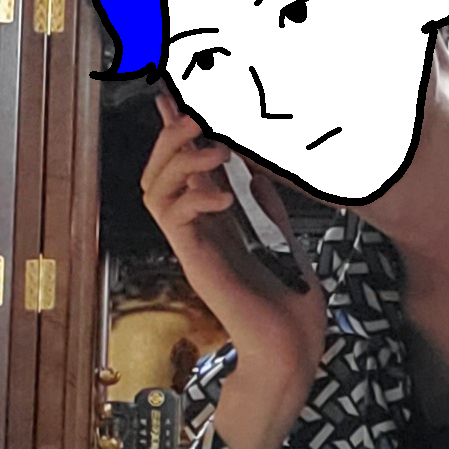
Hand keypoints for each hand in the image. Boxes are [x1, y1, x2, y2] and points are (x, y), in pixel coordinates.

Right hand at [142, 90, 326, 448]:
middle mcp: (196, 233)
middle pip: (157, 172)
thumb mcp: (285, 240)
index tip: (178, 95)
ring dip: (180, 159)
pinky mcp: (197, 265)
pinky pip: (174, 219)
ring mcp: (193, 248)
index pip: (185, 167)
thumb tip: (263, 169)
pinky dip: (194, 197)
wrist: (293, 353)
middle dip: (172, 136)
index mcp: (215, 224)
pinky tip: (224, 193)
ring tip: (213, 146)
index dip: (179, 132)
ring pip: (154, 189)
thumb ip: (268, 206)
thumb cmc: (292, 306)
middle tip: (197, 113)